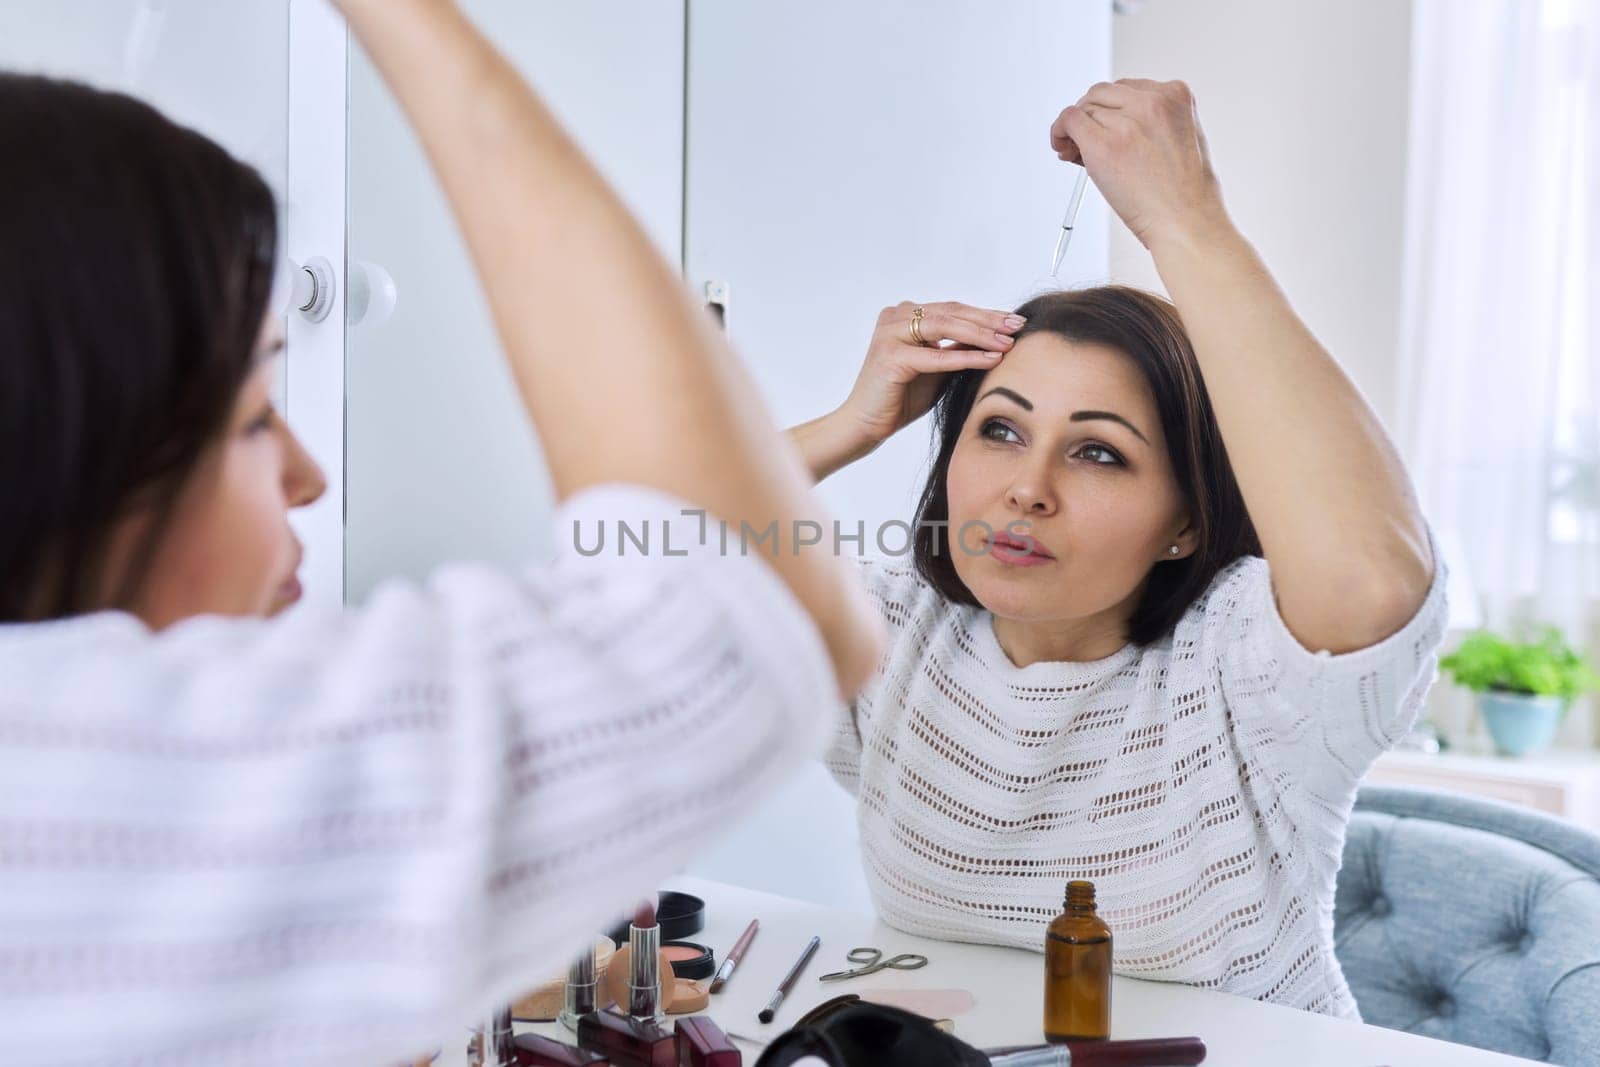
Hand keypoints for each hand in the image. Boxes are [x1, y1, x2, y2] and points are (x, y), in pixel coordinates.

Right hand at [838, 301, 1023, 447]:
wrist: (866, 425)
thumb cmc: (901, 398)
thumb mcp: (937, 367)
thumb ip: (958, 349)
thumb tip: (998, 337)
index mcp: (903, 315)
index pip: (953, 310)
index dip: (985, 315)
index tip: (1014, 322)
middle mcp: (895, 317)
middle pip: (952, 313)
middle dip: (988, 321)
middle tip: (1018, 326)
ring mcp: (890, 334)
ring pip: (946, 327)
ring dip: (981, 335)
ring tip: (1009, 343)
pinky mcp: (891, 356)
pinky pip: (937, 355)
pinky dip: (966, 357)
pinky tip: (991, 359)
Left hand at [1049, 79, 1229, 249]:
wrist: (1186, 221)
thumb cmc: (1185, 194)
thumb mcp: (1181, 139)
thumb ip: (1152, 123)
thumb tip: (1108, 123)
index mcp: (1176, 95)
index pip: (1127, 89)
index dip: (1110, 111)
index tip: (1104, 129)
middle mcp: (1153, 101)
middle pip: (1102, 94)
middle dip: (1090, 117)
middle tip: (1081, 145)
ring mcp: (1128, 121)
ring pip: (1085, 108)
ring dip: (1075, 129)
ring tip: (1076, 155)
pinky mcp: (1104, 144)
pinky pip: (1069, 120)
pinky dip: (1059, 131)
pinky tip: (1061, 147)